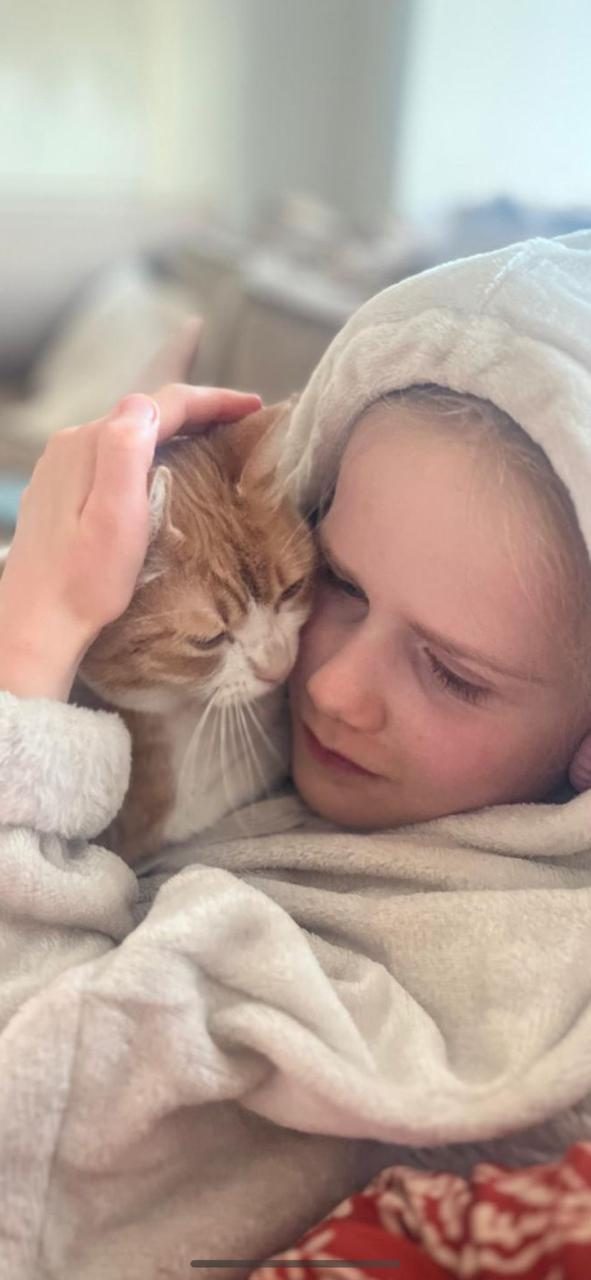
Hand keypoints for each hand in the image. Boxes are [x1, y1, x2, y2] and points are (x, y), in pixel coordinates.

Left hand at [0, 383, 261, 699]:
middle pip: (146, 413)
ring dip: (173, 432)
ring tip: (213, 443)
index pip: (162, 404)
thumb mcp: (116, 515)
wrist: (37, 622)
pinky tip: (162, 473)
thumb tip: (145, 403)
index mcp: (91, 444)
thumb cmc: (83, 581)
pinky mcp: (58, 489)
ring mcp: (61, 465)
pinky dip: (146, 454)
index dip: (214, 400)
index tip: (253, 407)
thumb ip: (126, 449)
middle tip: (242, 423)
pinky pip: (110, 455)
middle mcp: (72, 444)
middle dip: (198, 412)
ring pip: (128, 433)